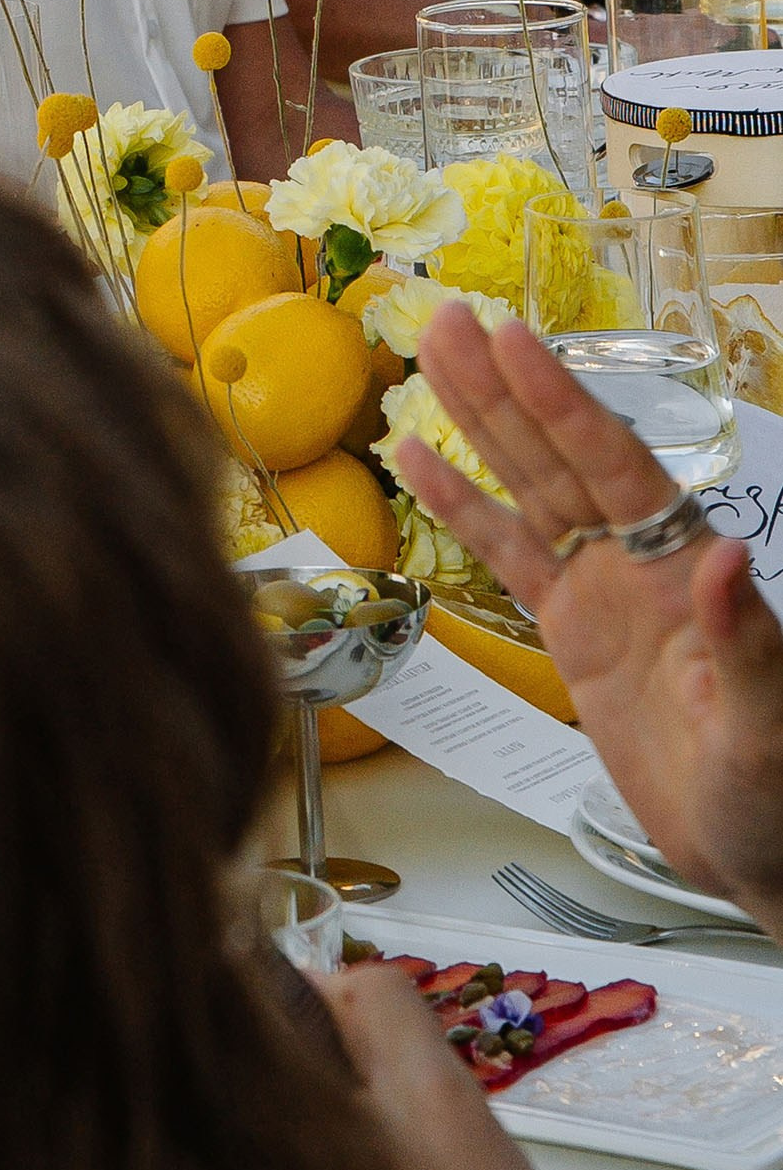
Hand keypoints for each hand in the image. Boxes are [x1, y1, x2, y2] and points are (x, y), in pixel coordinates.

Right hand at [396, 303, 782, 928]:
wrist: (755, 849)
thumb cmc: (774, 792)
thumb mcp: (765, 725)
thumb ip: (745, 640)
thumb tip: (728, 554)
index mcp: (685, 571)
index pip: (614, 468)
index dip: (562, 406)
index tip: (515, 343)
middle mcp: (642, 564)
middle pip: (560, 459)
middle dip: (505, 390)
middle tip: (449, 320)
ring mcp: (603, 593)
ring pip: (529, 491)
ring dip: (479, 426)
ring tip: (428, 360)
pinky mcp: (572, 632)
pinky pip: (509, 558)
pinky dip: (465, 509)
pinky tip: (421, 462)